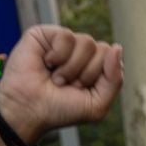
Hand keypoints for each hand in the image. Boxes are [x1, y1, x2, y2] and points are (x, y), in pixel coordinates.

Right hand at [0, 25, 123, 145]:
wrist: (28, 111)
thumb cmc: (60, 110)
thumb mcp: (97, 105)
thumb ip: (115, 79)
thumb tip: (117, 47)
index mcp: (94, 67)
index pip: (112, 58)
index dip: (98, 78)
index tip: (80, 91)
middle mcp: (80, 52)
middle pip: (102, 50)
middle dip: (86, 74)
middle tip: (66, 86)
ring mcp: (63, 43)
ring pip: (87, 42)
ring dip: (71, 68)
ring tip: (56, 78)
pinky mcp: (45, 34)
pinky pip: (67, 36)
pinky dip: (58, 56)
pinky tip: (46, 64)